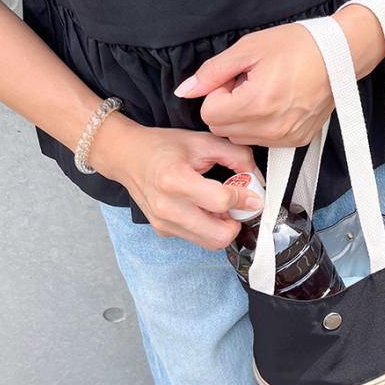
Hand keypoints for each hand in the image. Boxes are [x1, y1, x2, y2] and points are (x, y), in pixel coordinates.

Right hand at [89, 116, 263, 248]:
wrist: (127, 157)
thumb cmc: (163, 146)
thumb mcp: (201, 141)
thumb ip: (235, 155)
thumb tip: (256, 177)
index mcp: (175, 180)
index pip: (222, 201)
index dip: (244, 199)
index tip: (252, 196)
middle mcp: (167, 207)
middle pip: (219, 236)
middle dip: (236, 222)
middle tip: (237, 206)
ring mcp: (164, 223)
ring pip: (210, 242)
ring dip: (223, 227)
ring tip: (219, 205)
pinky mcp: (163, 231)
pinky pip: (197, 238)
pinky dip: (208, 227)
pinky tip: (203, 208)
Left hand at [173, 5, 384, 147]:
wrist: (339, 56)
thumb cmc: (297, 46)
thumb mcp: (248, 48)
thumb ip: (212, 72)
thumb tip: (185, 91)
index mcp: (256, 103)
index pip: (210, 114)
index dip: (217, 93)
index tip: (235, 79)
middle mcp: (271, 128)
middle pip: (222, 129)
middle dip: (228, 107)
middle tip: (249, 84)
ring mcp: (285, 138)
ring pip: (241, 138)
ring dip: (243, 118)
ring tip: (264, 93)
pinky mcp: (296, 141)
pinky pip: (263, 141)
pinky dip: (261, 125)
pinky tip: (277, 103)